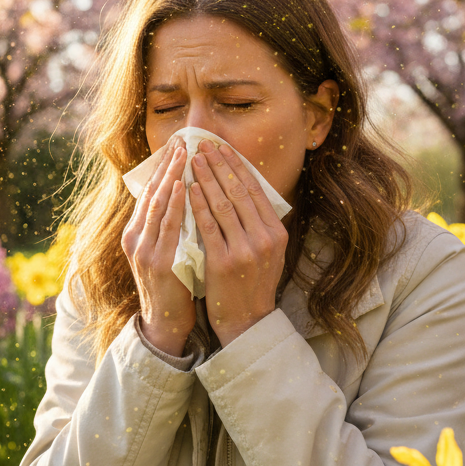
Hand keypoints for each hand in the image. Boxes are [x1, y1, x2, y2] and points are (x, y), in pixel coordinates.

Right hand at [122, 136, 195, 355]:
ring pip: (156, 204)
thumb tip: (187, 193)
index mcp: (136, 233)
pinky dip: (173, 204)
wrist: (165, 323)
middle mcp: (134, 237)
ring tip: (183, 154)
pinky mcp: (154, 262)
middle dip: (166, 165)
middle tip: (181, 140)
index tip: (177, 145)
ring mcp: (142, 249)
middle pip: (150, 192)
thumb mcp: (168, 249)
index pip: (149, 192)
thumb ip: (172, 225)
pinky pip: (165, 226)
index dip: (163, 167)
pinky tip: (181, 186)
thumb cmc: (174, 284)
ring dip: (170, 176)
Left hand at [189, 139, 288, 346]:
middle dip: (219, 164)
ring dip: (206, 178)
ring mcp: (245, 250)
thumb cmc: (251, 284)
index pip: (254, 190)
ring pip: (223, 204)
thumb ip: (260, 224)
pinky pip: (208, 226)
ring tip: (193, 159)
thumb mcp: (268, 252)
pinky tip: (188, 189)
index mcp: (276, 233)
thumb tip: (244, 188)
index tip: (221, 147)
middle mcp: (264, 238)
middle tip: (203, 144)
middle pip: (238, 191)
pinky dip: (198, 205)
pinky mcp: (224, 262)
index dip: (236, 165)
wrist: (246, 321)